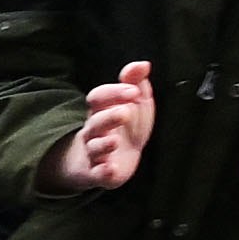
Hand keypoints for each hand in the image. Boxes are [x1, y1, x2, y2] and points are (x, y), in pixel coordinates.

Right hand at [53, 57, 155, 192]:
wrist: (112, 160)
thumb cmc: (123, 127)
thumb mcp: (133, 102)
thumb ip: (135, 82)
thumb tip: (143, 64)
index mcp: (101, 111)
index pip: (98, 98)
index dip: (112, 93)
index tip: (132, 90)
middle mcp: (95, 131)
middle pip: (95, 122)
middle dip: (108, 117)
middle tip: (125, 112)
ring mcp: (96, 153)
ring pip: (94, 148)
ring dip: (103, 144)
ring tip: (115, 141)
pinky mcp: (101, 174)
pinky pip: (97, 175)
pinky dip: (102, 173)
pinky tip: (110, 169)